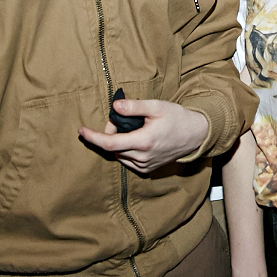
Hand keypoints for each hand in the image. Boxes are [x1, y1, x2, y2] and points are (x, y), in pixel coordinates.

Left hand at [78, 98, 209, 172]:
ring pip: (120, 155)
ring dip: (118, 143)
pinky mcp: (148, 169)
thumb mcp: (157, 106)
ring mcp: (145, 165)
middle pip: (113, 147)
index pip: (110, 142)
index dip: (93, 137)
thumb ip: (135, 107)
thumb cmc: (177, 118)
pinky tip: (136, 140)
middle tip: (120, 119)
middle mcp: (143, 157)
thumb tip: (115, 107)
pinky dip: (126, 150)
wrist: (196, 135)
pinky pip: (128, 161)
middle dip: (110, 134)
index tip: (81, 131)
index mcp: (144, 141)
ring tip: (131, 129)